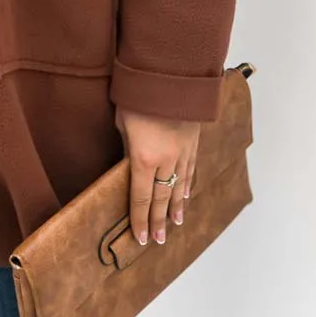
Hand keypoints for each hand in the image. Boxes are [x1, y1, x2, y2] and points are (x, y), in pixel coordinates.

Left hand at [114, 106, 199, 246]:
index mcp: (143, 159)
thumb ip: (127, 147)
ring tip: (176, 224)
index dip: (140, 220)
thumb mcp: (122, 122)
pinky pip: (190, 170)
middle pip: (162, 199)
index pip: (140, 198)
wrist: (170, 76)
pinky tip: (188, 195)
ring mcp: (182, 153)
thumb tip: (129, 161)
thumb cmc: (139, 96)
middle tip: (159, 240)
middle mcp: (165, 161)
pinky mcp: (193, 142)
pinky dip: (188, 185)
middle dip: (159, 221)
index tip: (142, 238)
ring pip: (179, 187)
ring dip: (177, 207)